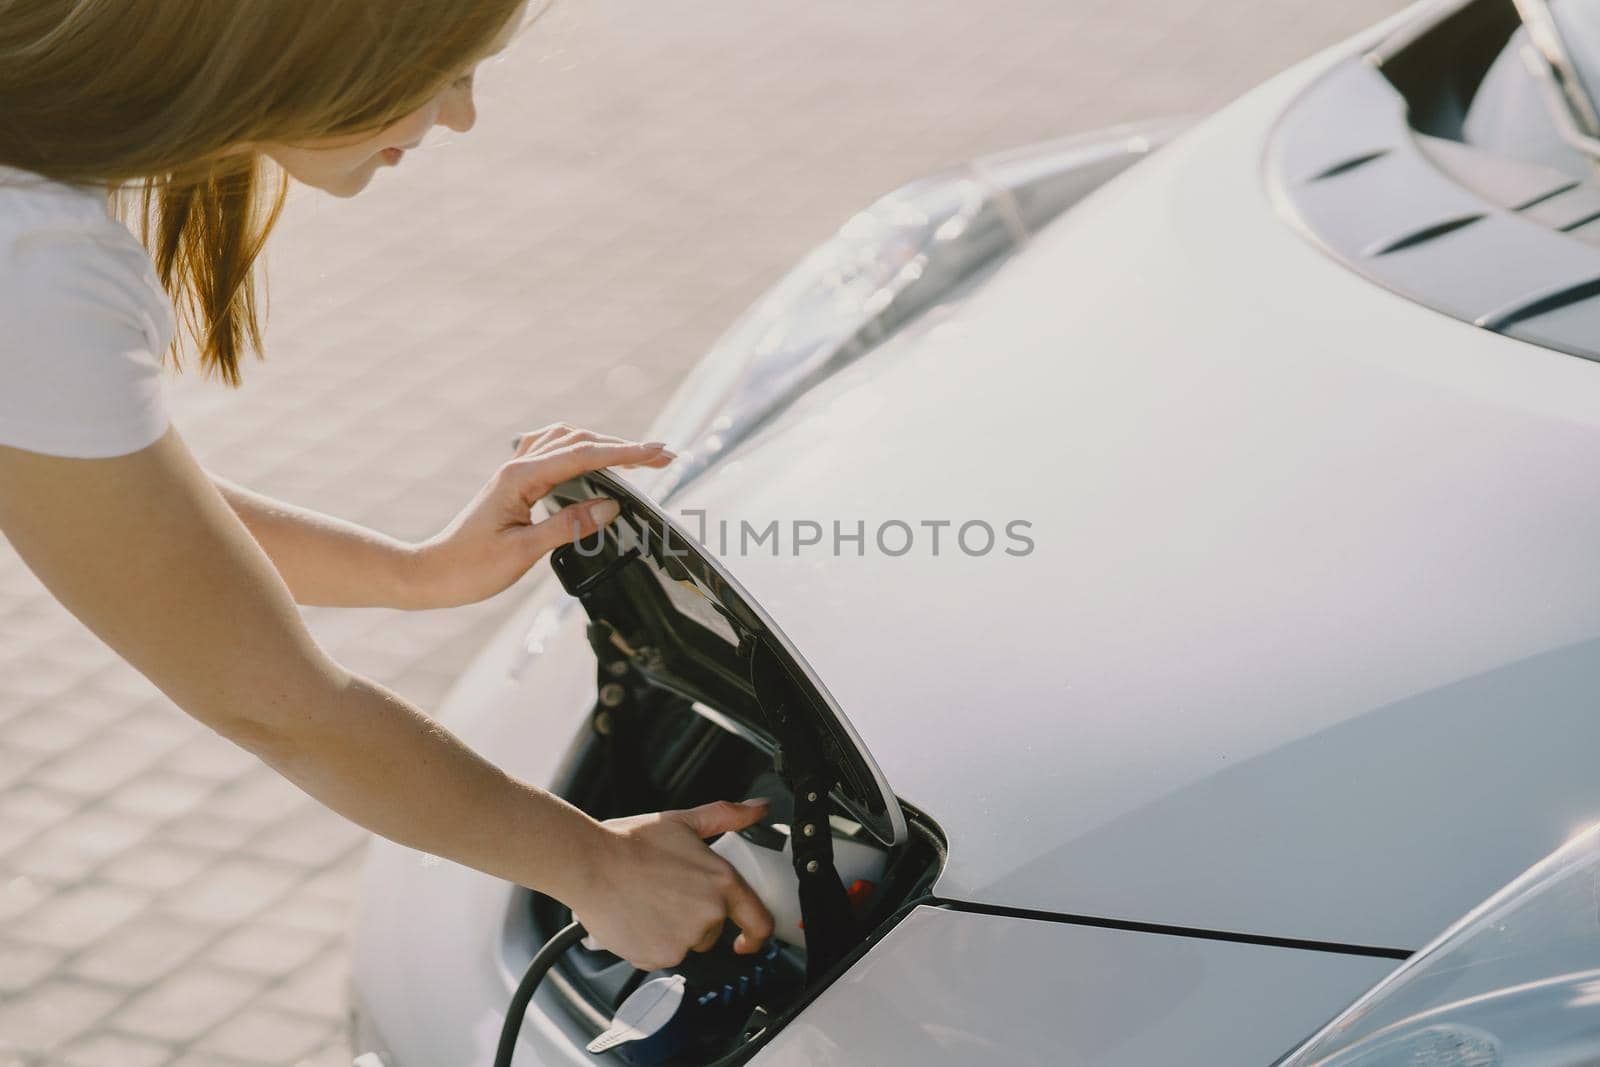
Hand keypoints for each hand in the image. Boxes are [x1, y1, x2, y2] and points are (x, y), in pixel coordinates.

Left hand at [408, 424, 673, 608]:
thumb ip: (569, 526)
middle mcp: (517, 467)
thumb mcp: (524, 552)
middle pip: (580, 442)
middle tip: (663, 457)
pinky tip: (588, 457)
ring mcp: (513, 472)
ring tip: (635, 457)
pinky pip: (549, 451)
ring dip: (602, 443)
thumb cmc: (472, 568)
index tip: (658, 454)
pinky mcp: (512, 483)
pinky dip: (577, 448)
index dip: (625, 454)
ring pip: (565, 441)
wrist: (433, 573)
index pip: (584, 457)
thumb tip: (610, 507)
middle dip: (624, 447)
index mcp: (521, 479)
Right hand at [570, 799, 775, 971]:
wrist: (589, 864)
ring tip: (647, 903)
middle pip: (713, 931)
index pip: (759, 921)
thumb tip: (756, 808)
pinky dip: (650, 943)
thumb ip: (726, 816)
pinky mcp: (659, 956)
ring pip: (686, 944)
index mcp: (722, 882)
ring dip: (673, 931)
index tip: (748, 939)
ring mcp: (685, 939)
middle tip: (667, 896)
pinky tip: (636, 918)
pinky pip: (661, 956)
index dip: (757, 935)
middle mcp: (709, 913)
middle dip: (695, 919)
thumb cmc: (630, 842)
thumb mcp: (682, 821)